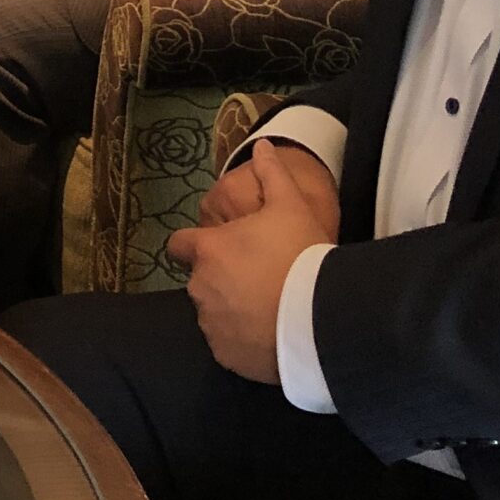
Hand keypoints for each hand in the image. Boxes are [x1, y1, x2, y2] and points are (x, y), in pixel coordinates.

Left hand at [166, 142, 338, 383]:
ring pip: (213, 312)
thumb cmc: (302, 255)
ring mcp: (211, 324)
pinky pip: (227, 344)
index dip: (194, 245)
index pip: (179, 245)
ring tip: (268, 307)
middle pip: (201, 279)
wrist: (320, 316)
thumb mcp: (291, 206)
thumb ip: (272, 174)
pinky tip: (270, 332)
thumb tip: (262, 145)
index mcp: (208, 251)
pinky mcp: (225, 354)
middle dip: (221, 278)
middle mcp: (200, 287)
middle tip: (259, 278)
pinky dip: (241, 339)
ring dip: (231, 308)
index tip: (217, 248)